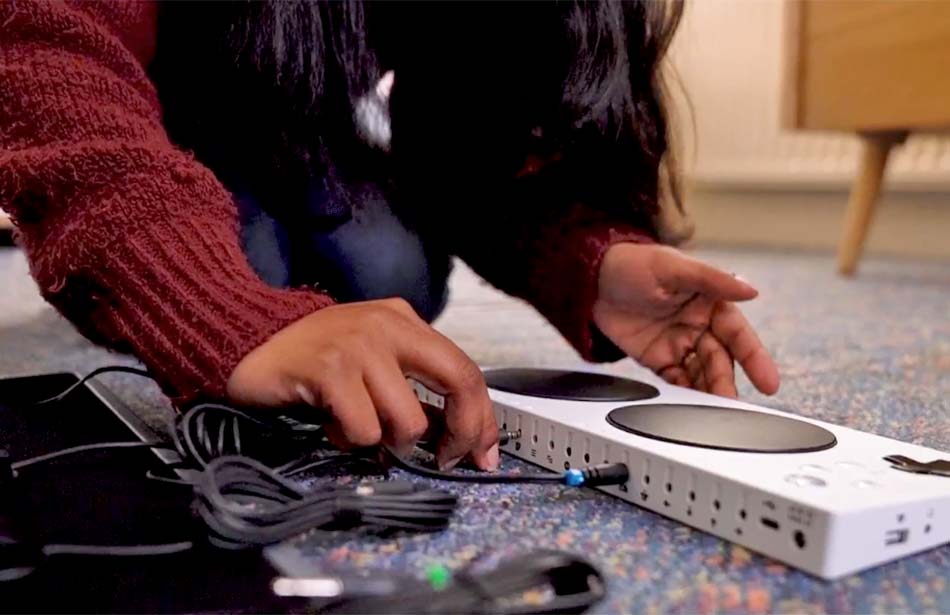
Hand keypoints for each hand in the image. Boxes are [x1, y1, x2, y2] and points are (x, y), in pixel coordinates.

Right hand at [227, 298, 498, 469]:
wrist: (245, 339)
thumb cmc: (313, 360)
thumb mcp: (372, 361)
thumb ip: (412, 385)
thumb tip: (455, 436)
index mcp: (405, 321)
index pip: (466, 369)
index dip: (482, 417)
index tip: (483, 455)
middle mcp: (388, 325)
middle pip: (459, 381)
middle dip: (462, 431)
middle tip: (444, 460)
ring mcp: (359, 344)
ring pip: (409, 420)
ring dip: (387, 441)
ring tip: (355, 427)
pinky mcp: (330, 369)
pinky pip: (365, 429)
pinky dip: (349, 440)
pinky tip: (330, 424)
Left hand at [592, 243, 779, 397]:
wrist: (591, 278)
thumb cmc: (633, 262)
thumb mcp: (672, 267)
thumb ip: (712, 280)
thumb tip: (750, 290)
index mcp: (710, 302)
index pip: (738, 334)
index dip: (755, 358)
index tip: (768, 382)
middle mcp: (698, 325)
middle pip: (720, 359)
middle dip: (725, 381)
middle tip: (729, 402)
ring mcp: (678, 343)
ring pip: (701, 373)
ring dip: (708, 391)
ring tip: (712, 410)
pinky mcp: (657, 358)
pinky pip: (675, 380)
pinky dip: (683, 394)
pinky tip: (688, 406)